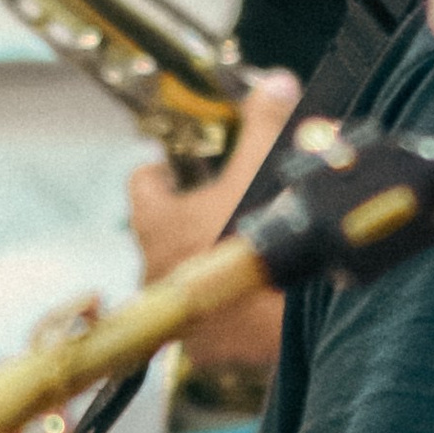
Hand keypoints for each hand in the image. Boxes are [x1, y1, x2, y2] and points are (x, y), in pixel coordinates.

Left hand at [128, 74, 295, 368]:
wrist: (291, 317)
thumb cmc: (266, 235)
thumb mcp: (267, 164)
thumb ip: (265, 121)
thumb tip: (274, 82)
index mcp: (159, 222)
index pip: (142, 185)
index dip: (160, 172)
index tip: (175, 168)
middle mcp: (155, 270)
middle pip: (162, 237)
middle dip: (190, 223)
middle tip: (224, 209)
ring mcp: (178, 317)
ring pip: (185, 283)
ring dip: (207, 269)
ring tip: (245, 258)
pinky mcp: (207, 350)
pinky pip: (210, 327)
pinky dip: (228, 314)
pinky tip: (260, 302)